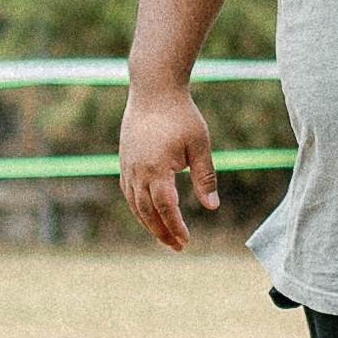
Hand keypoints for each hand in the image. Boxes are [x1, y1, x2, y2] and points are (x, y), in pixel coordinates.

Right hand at [116, 81, 223, 249]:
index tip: (186, 240)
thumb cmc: (181, 115)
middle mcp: (137, 170)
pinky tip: (149, 213)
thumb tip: (212, 206)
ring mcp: (127, 166)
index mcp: (157, 168)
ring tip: (164, 236)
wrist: (154, 90)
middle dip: (161, 232)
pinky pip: (128, 191)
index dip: (175, 226)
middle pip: (147, 211)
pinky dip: (138, 207)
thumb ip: (205, 177)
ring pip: (135, 204)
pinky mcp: (124, 160)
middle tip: (177, 247)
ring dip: (148, 223)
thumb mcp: (200, 145)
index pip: (166, 207)